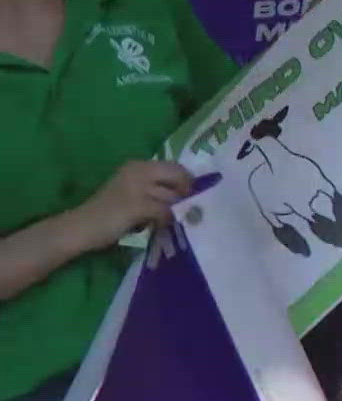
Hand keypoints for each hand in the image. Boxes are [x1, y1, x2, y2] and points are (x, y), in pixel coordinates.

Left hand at [79, 161, 193, 248]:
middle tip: (193, 214)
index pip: (177, 171)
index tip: (200, 203)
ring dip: (174, 208)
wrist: (82, 231)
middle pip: (174, 181)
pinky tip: (165, 223)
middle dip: (183, 197)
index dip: (190, 186)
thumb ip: (166, 208)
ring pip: (167, 194)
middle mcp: (142, 172)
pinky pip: (159, 204)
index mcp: (143, 168)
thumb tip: (186, 214)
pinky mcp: (136, 202)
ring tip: (180, 221)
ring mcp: (138, 186)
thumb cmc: (110, 216)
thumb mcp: (141, 208)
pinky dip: (164, 213)